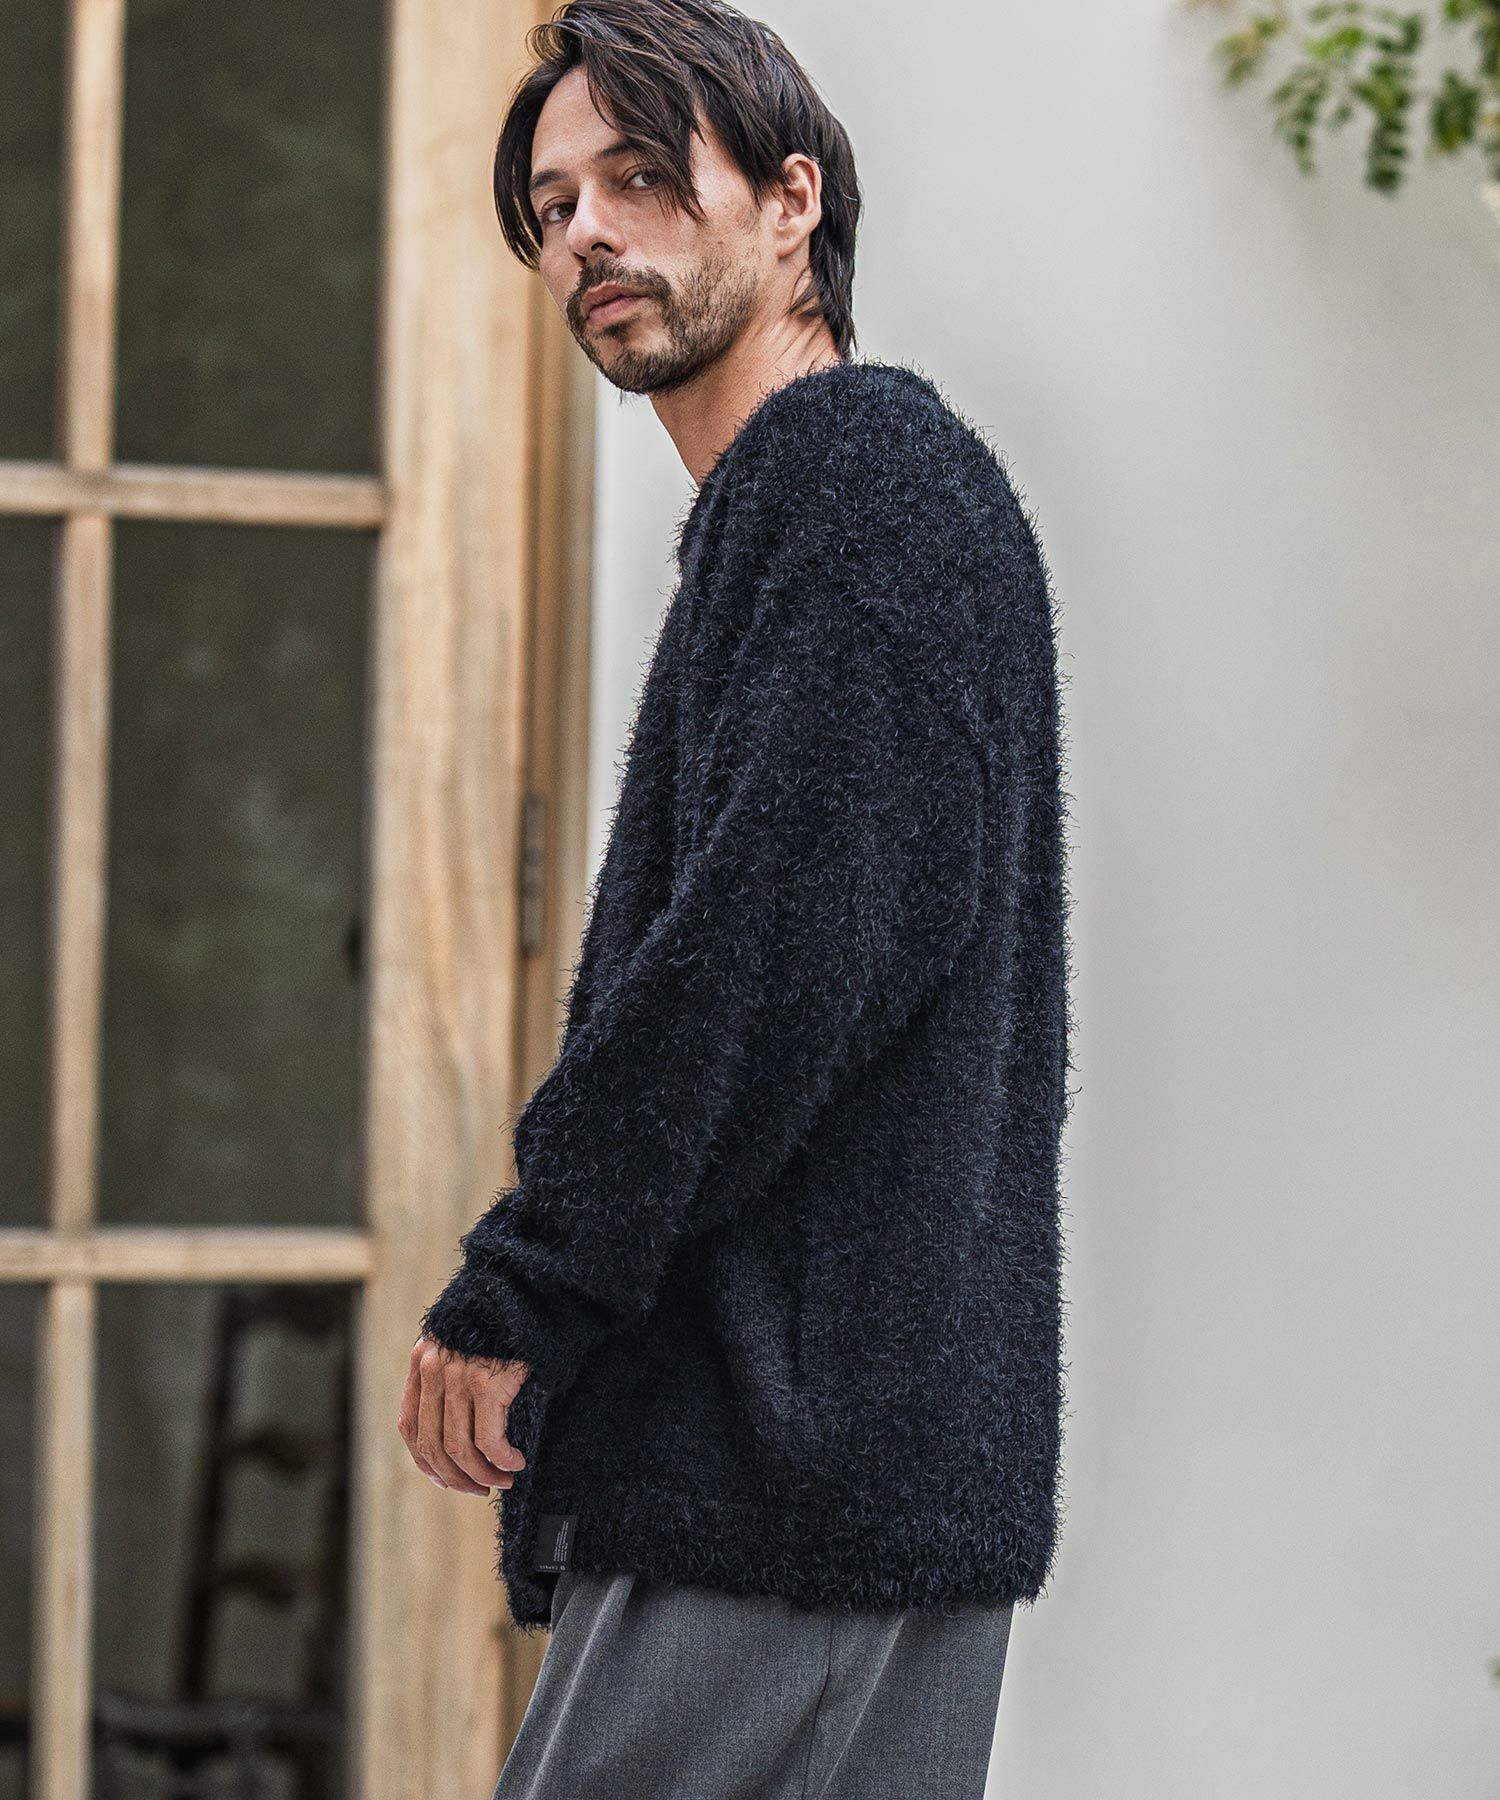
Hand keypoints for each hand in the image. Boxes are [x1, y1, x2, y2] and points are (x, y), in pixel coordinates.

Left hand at [398, 1335, 529, 1494]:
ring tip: (502, 1480)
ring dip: (481, 1474)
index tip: (446, 1478)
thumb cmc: (504, 1320)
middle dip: (456, 1476)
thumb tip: (457, 1432)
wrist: (529, 1288)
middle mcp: (433, 1369)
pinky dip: (501, 1460)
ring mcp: (457, 1376)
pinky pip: (488, 1440)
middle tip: (480, 1489)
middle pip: (433, 1444)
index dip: (426, 1460)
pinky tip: (516, 1462)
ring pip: (459, 1448)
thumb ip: (451, 1376)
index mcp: (423, 1360)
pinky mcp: (486, 1383)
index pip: (410, 1425)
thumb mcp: (464, 1342)